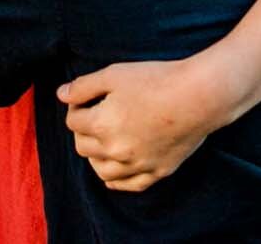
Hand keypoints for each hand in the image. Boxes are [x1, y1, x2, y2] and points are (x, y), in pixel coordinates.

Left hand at [59, 57, 229, 191]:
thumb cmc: (155, 80)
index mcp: (101, 125)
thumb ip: (83, 86)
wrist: (199, 96)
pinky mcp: (158, 172)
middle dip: (83, 130)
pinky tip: (117, 167)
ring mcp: (138, 164)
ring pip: (102, 171)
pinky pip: (129, 185)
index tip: (87, 98)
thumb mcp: (113, 74)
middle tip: (95, 115)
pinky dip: (117, 179)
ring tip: (103, 141)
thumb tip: (61, 95)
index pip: (73, 121)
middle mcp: (116, 150)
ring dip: (96, 156)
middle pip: (83, 147)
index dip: (77, 106)